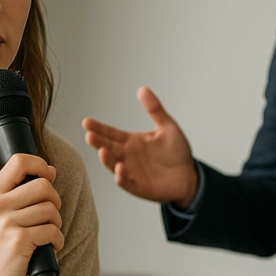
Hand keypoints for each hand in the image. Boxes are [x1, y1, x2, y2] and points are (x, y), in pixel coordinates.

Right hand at [0, 153, 63, 275]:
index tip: (48, 177)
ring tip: (46, 235)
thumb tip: (50, 171)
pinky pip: (53, 231)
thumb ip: (19, 192)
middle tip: (50, 216)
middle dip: (55, 201)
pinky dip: (57, 241)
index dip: (41, 165)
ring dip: (56, 224)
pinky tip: (48, 247)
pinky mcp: (19, 241)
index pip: (19, 161)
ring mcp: (6, 223)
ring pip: (51, 209)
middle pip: (43, 185)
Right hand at [82, 87, 197, 207]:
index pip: (111, 133)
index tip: (86, 122)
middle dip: (98, 142)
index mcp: (132, 141)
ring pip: (113, 164)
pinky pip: (125, 182)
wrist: (189, 176)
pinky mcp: (137, 186)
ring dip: (107, 159)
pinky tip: (120, 168)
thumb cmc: (177, 152)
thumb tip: (143, 89)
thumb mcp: (168, 127)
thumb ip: (154, 109)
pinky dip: (121, 176)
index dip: (99, 128)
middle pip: (108, 147)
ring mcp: (130, 172)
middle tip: (89, 135)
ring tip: (102, 151)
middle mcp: (127, 156)